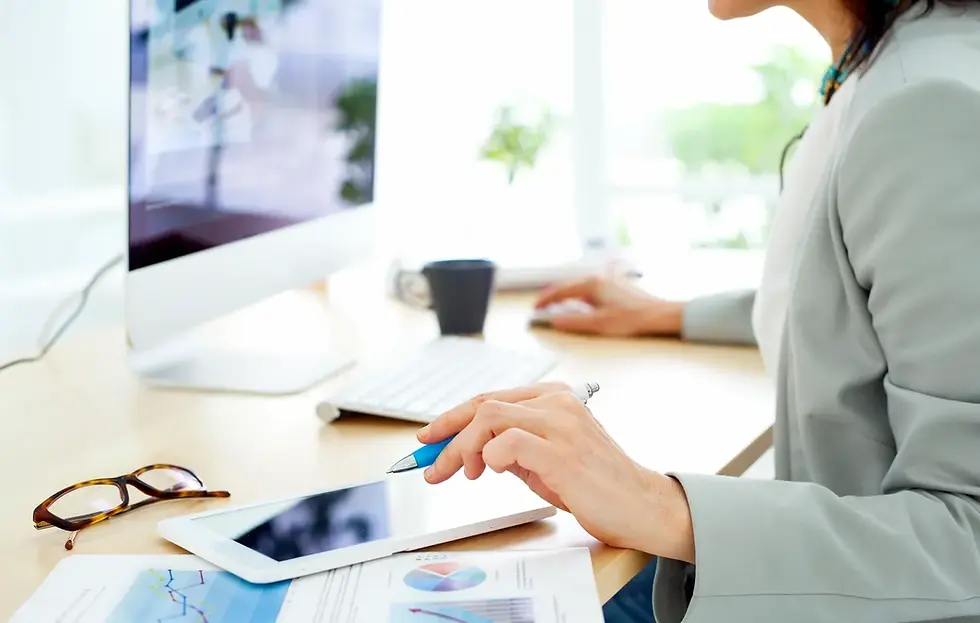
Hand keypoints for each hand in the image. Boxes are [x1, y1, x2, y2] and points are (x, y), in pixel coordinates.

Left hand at [417, 383, 694, 561]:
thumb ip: (514, 447)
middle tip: (430, 464)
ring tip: (464, 475)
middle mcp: (557, 401)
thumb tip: (471, 450)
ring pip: (489, 419)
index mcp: (554, 396)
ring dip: (464, 449)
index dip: (453, 417)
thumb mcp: (547, 458)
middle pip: (483, 405)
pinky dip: (490, 458)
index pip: (490, 398)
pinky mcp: (562, 451)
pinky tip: (494, 473)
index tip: (428, 437)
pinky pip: (507, 444)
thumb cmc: (597, 484)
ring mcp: (561, 423)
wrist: (642, 506)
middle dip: (447, 435)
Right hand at [533, 275, 683, 336]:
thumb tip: (554, 321)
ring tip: (555, 306)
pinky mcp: (614, 287)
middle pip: (568, 286)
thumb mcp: (599, 324)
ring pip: (578, 287)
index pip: (561, 290)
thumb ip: (574, 322)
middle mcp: (598, 278)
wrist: (660, 315)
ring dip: (565, 296)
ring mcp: (607, 281)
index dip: (545, 300)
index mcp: (592, 284)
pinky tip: (578, 305)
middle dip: (553, 297)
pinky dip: (578, 296)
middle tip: (541, 307)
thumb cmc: (632, 318)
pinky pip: (589, 289)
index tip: (535, 309)